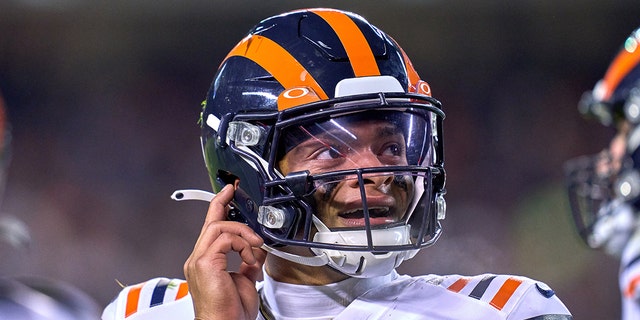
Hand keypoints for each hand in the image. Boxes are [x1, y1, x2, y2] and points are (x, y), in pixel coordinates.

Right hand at [184, 183, 265, 319]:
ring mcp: (199, 261)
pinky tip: (250, 256)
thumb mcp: (245, 281)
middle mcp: (198, 259)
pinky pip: (224, 239)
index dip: (219, 206)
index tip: (229, 192)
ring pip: (218, 227)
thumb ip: (248, 263)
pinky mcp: (205, 264)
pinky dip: (242, 243)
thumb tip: (257, 251)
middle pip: (211, 221)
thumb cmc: (230, 313)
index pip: (210, 228)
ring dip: (242, 232)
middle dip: (224, 203)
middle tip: (235, 192)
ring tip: (255, 245)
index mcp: (206, 262)